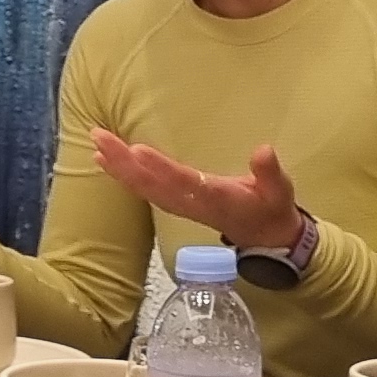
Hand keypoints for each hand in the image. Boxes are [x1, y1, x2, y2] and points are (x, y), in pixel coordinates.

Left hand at [91, 130, 303, 250]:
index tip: (138, 151)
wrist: (265, 238)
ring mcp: (181, 205)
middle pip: (153, 184)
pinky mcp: (176, 204)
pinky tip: (105, 160)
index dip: (160, 168)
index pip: (184, 182)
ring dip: (118, 167)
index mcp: (216, 198)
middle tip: (100, 138)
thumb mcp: (280, 192)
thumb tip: (264, 151)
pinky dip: (124, 176)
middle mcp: (192, 203)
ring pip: (144, 188)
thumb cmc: (271, 208)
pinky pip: (145, 190)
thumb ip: (270, 173)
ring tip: (97, 145)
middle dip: (125, 162)